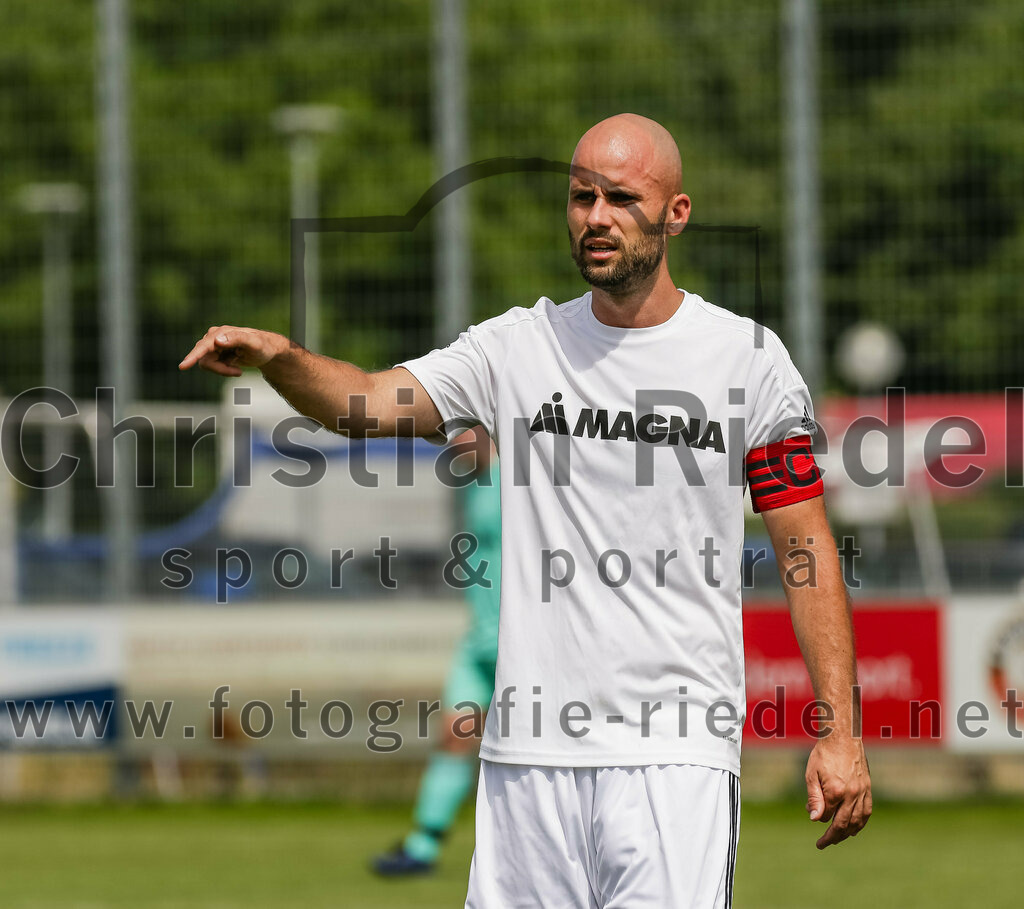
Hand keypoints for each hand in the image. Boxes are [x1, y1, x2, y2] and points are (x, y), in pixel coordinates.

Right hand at [178, 326, 289, 376]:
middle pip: (205, 360)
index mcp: (221, 333)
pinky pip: (212, 367)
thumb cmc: (262, 346)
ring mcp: (212, 345)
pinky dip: (224, 370)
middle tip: (238, 373)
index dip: (193, 356)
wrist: (266, 350)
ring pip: (207, 365)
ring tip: (238, 370)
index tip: (182, 366)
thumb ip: (238, 339)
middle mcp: (213, 337)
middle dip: (221, 370)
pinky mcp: (214, 353)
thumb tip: (217, 340)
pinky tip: (235, 366)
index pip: (203, 346)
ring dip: (223, 371)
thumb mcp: (254, 343)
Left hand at [804, 734, 871, 848]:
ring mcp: (862, 792)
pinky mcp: (868, 789)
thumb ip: (814, 798)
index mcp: (836, 791)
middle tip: (822, 844)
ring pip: (857, 822)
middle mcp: (852, 795)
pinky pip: (867, 812)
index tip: (811, 811)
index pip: (826, 815)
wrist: (843, 737)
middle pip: (842, 824)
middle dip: (832, 837)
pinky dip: (861, 823)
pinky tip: (854, 829)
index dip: (817, 816)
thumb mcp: (811, 774)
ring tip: (837, 839)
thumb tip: (815, 820)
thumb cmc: (824, 754)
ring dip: (847, 833)